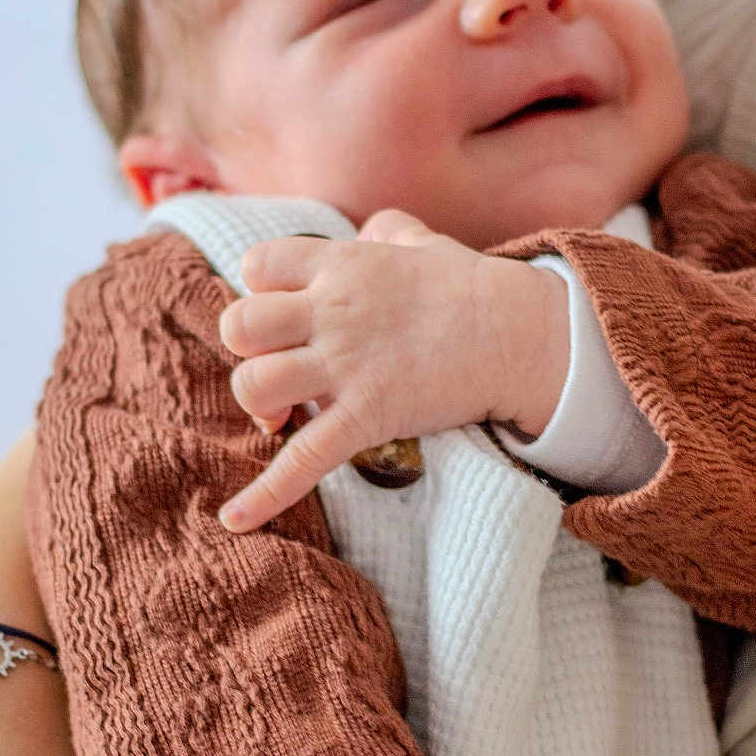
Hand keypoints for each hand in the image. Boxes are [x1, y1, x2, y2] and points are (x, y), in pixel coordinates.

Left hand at [218, 210, 569, 531]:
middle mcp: (332, 312)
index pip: (257, 266)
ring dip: (257, 406)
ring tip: (282, 418)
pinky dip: (263, 495)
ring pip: (253, 385)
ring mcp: (347, 366)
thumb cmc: (472, 288)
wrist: (520, 332)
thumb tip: (374, 234)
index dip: (259, 291)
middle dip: (246, 352)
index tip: (285, 314)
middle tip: (281, 368)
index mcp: (341, 265)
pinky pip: (301, 461)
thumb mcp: (424, 244)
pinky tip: (235, 521)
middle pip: (239, 327)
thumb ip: (388, 234)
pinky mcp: (368, 416)